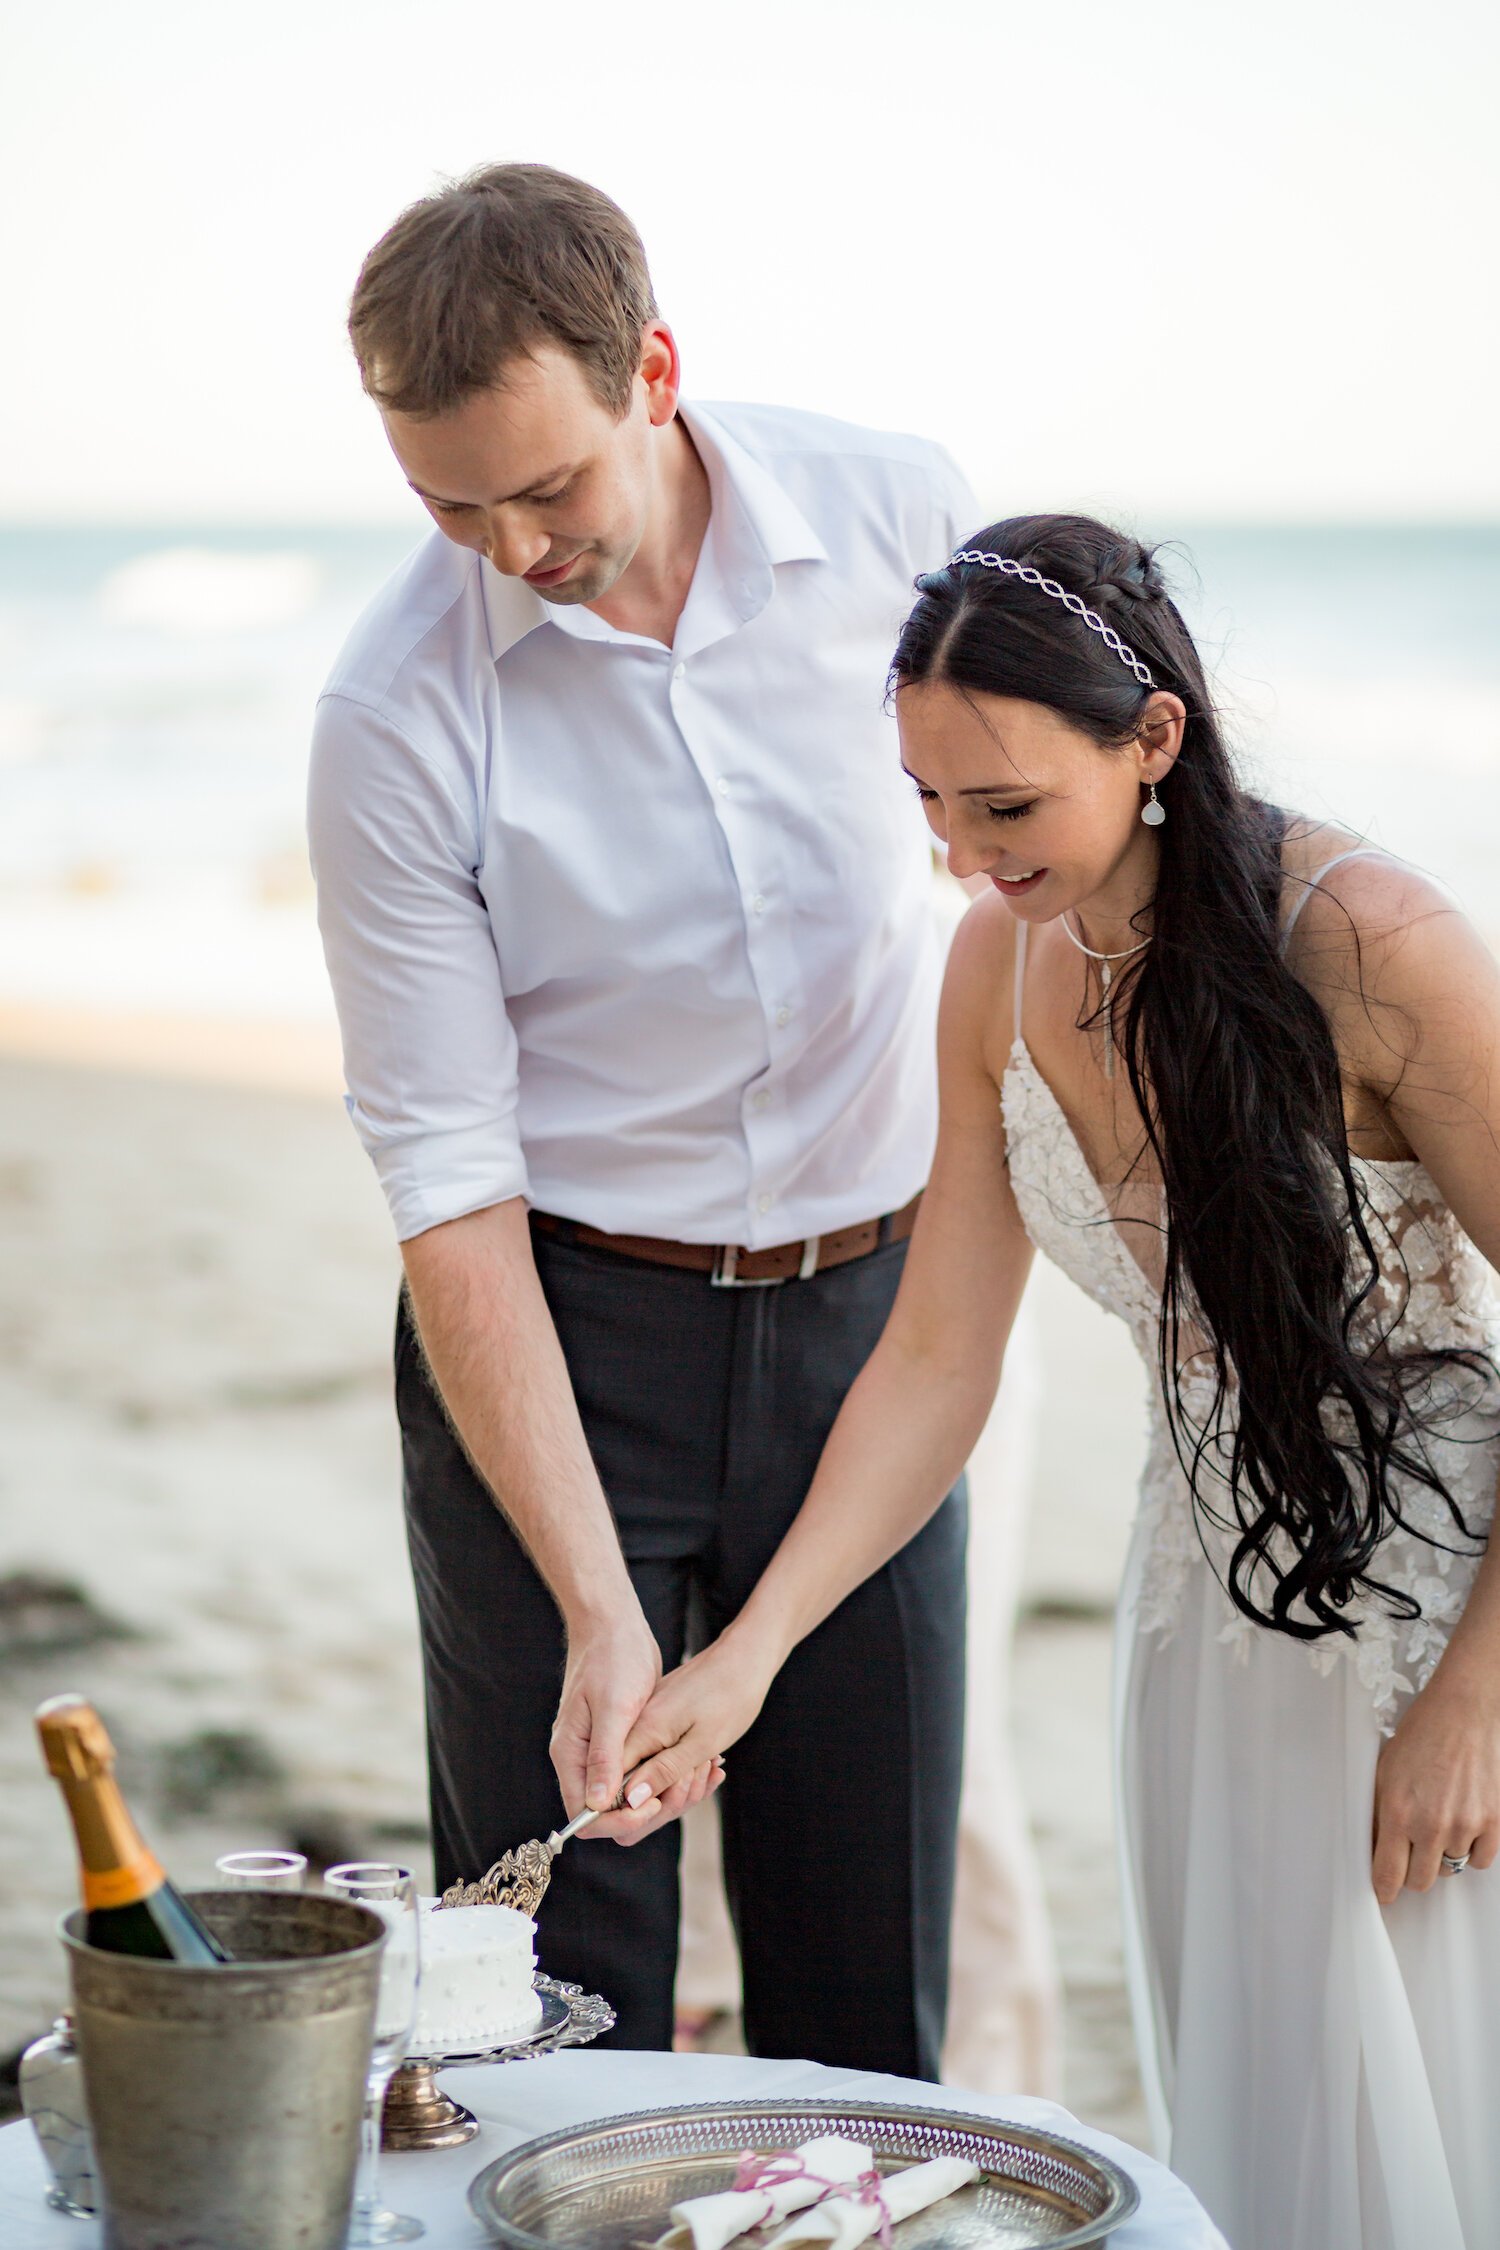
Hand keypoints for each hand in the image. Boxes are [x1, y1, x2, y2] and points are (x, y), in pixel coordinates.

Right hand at [549, 1610, 725, 1845]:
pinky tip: (706, 1763)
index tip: (655, 1805)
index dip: (621, 1820)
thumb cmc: (612, 1658)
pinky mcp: (625, 1742)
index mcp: (570, 1754)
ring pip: (634, 1796)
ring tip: (706, 1770)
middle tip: (687, 1785)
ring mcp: (603, 1752)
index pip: (586, 1814)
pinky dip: (673, 1774)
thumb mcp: (614, 1708)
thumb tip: (598, 1805)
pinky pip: (645, 1774)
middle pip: (612, 1813)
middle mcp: (582, 1759)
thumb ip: (606, 1757)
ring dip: (669, 1791)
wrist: (614, 1623)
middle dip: (651, 1808)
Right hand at [619, 1632, 774, 1809]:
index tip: (663, 1803)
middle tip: (700, 1775)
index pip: (610, 1787)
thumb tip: (630, 1801)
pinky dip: (685, 1766)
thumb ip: (663, 1770)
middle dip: (666, 1797)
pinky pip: (662, 1758)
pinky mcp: (659, 1721)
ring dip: (681, 1782)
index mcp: (638, 1732)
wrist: (744, 1654)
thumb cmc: (729, 1695)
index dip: (631, 1809)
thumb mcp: (701, 1741)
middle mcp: (634, 1728)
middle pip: (630, 1788)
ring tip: (710, 1764)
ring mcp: (646, 1724)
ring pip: (650, 1775)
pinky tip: (710, 1761)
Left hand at [1371, 1664, 1499, 1902]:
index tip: (1384, 1895)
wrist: (1465, 1709)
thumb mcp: (1385, 1769)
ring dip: (1443, 1854)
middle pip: (1420, 1881)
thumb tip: (1375, 1845)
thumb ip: (1379, 1812)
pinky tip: (1465, 1825)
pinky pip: (1482, 1861)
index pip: (1387, 1875)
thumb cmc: (1423, 1732)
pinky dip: (1473, 1850)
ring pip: (1451, 1868)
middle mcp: (1430, 1824)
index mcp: (1396, 1811)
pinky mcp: (1493, 1822)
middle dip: (1413, 1871)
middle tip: (1412, 1852)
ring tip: (1441, 1821)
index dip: (1384, 1890)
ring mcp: (1464, 1826)